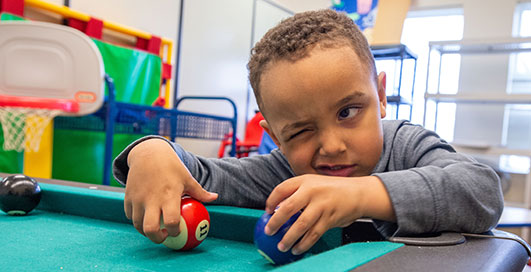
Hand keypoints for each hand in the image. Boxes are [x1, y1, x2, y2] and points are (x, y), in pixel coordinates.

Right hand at [124, 139, 217, 243]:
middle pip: (150, 229)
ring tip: (154, 227)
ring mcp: (137, 199)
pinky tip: (145, 216)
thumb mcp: (187, 178)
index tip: (178, 231)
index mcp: (169, 195)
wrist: (148, 154)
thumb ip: (200, 192)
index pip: (171, 221)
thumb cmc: (171, 167)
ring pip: (137, 225)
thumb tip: (215, 198)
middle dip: (157, 238)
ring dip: (146, 230)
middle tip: (164, 236)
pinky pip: (130, 215)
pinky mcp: (127, 197)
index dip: (175, 231)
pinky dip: (136, 219)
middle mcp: (151, 199)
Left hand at [264, 174, 393, 254]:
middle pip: (288, 208)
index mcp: (305, 180)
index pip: (281, 189)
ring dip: (288, 238)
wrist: (357, 193)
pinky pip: (314, 234)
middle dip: (275, 222)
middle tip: (269, 232)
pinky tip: (297, 249)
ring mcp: (321, 205)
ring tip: (281, 246)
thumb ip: (297, 192)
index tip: (266, 212)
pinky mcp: (330, 218)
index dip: (271, 201)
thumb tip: (276, 209)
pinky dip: (304, 244)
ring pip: (300, 225)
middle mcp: (312, 191)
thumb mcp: (313, 183)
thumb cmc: (331, 189)